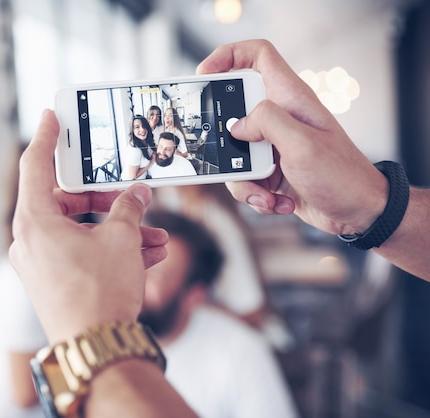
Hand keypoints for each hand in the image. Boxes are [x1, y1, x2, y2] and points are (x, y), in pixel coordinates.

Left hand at [9, 110, 167, 342]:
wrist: (96, 349)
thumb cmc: (100, 292)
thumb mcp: (121, 239)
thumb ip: (129, 208)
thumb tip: (138, 194)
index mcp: (35, 221)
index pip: (35, 165)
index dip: (46, 136)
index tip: (51, 116)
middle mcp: (31, 240)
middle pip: (69, 201)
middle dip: (109, 200)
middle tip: (136, 196)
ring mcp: (41, 263)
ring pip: (83, 231)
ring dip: (120, 230)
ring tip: (158, 236)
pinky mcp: (55, 281)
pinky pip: (83, 253)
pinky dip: (112, 250)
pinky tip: (149, 254)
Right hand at [197, 40, 387, 235]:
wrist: (358, 214)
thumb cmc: (342, 176)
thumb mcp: (302, 145)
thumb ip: (267, 123)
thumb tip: (236, 126)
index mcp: (290, 99)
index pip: (258, 56)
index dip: (228, 56)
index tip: (205, 75)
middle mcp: (280, 117)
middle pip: (233, 113)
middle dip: (226, 142)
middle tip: (231, 158)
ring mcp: (273, 144)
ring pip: (234, 154)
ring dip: (244, 181)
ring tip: (267, 193)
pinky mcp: (270, 170)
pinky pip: (244, 178)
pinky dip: (255, 195)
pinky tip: (278, 201)